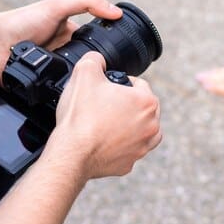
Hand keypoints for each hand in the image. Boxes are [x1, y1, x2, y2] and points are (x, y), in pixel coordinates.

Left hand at [0, 0, 122, 84]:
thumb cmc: (20, 22)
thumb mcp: (58, 5)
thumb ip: (88, 2)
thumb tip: (117, 12)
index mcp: (68, 31)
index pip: (95, 40)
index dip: (108, 45)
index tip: (124, 52)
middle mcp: (62, 50)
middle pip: (88, 62)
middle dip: (96, 67)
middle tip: (108, 73)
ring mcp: (54, 68)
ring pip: (78, 78)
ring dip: (82, 79)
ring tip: (90, 82)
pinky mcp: (45, 85)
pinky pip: (62, 90)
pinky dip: (67, 89)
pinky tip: (72, 90)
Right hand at [46, 52, 161, 178]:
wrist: (71, 153)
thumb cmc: (81, 116)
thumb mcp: (84, 72)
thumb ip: (94, 59)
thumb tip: (97, 59)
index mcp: (147, 102)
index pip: (139, 83)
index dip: (120, 82)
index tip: (106, 88)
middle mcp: (151, 126)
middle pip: (142, 107)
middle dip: (126, 104)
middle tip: (104, 105)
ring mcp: (142, 147)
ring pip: (139, 130)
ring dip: (127, 125)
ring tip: (106, 123)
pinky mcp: (129, 164)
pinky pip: (127, 150)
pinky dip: (118, 146)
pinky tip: (102, 141)